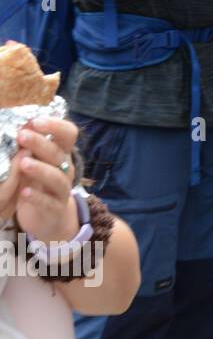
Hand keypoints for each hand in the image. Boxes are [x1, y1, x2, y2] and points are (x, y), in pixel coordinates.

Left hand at [13, 117, 80, 243]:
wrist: (49, 217)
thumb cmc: (38, 183)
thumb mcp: (35, 161)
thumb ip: (28, 147)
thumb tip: (19, 125)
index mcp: (60, 153)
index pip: (68, 133)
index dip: (56, 125)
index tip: (35, 121)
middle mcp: (66, 169)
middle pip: (59, 153)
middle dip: (41, 143)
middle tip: (21, 135)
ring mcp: (62, 189)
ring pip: (57, 178)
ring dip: (41, 169)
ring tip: (23, 163)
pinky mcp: (55, 209)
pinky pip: (49, 202)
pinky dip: (37, 197)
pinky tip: (24, 192)